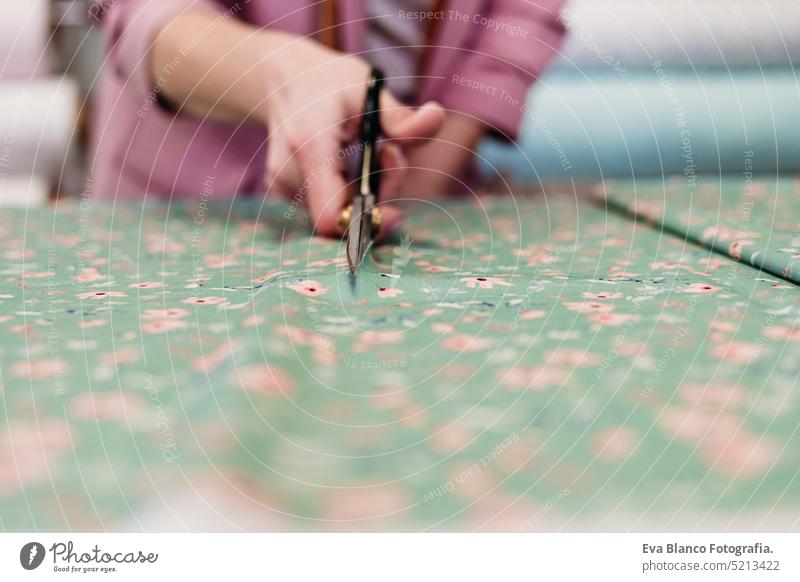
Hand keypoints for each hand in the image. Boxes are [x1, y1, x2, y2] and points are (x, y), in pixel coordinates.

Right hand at [258, 33, 444, 236]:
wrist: (283, 80)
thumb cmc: (329, 81)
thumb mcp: (368, 88)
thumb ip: (401, 116)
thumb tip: (437, 117)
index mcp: (310, 145)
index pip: (332, 216)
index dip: (366, 224)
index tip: (396, 211)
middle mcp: (290, 172)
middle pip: (344, 216)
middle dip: (378, 196)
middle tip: (389, 152)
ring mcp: (284, 185)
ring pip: (337, 214)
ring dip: (365, 193)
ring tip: (371, 151)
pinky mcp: (285, 192)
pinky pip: (327, 207)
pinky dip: (347, 192)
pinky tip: (349, 163)